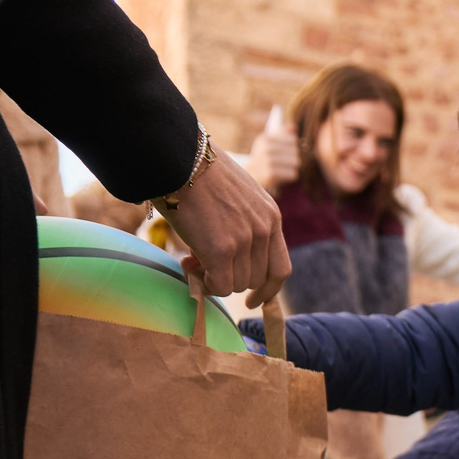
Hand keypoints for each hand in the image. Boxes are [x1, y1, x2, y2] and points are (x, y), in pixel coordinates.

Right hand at [168, 149, 290, 306]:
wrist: (178, 158)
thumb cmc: (199, 174)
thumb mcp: (237, 196)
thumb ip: (244, 224)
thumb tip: (230, 259)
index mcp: (272, 218)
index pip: (280, 269)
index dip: (267, 290)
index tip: (254, 300)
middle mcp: (264, 231)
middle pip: (254, 280)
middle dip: (230, 278)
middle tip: (203, 264)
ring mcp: (245, 241)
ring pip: (236, 284)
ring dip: (214, 279)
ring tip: (193, 257)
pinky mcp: (221, 250)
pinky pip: (219, 286)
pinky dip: (205, 284)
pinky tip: (189, 264)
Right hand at [246, 104, 300, 187]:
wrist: (250, 177)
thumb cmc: (263, 158)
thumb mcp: (269, 143)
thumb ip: (282, 133)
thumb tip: (293, 126)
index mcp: (265, 138)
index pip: (292, 140)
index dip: (291, 147)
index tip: (282, 151)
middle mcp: (266, 148)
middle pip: (295, 151)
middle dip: (291, 158)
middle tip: (280, 163)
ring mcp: (268, 161)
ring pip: (296, 162)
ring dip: (291, 167)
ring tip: (281, 169)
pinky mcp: (271, 174)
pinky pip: (293, 174)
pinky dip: (290, 176)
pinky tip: (280, 176)